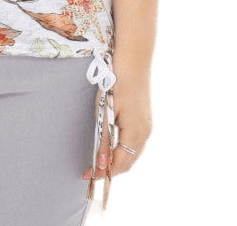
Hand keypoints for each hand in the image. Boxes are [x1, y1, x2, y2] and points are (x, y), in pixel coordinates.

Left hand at [82, 67, 154, 181]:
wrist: (133, 60)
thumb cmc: (116, 82)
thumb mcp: (105, 111)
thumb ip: (103, 139)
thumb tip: (100, 164)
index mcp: (136, 132)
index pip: (120, 163)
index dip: (104, 172)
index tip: (88, 176)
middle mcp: (146, 133)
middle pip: (129, 162)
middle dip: (110, 170)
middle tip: (90, 172)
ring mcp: (148, 127)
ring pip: (133, 155)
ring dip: (118, 162)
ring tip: (99, 163)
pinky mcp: (146, 121)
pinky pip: (136, 145)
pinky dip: (125, 152)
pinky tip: (112, 149)